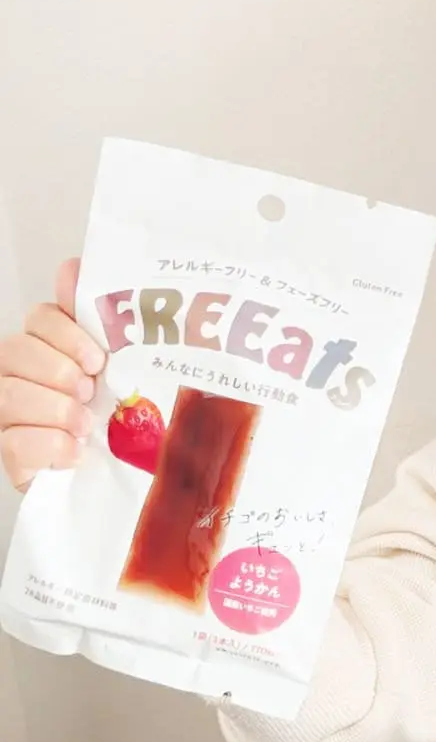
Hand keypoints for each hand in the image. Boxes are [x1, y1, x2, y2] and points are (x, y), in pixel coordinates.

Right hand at [0, 260, 105, 491]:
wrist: (119, 476)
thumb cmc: (116, 416)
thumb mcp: (119, 366)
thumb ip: (96, 318)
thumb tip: (75, 266)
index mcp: (46, 347)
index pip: (39, 317)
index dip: (66, 334)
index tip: (98, 358)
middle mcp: (18, 376)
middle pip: (16, 351)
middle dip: (61, 372)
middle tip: (90, 391)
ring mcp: (8, 415)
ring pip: (11, 395)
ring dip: (59, 411)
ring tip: (87, 425)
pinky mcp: (11, 455)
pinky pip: (16, 442)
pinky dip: (53, 446)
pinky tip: (76, 451)